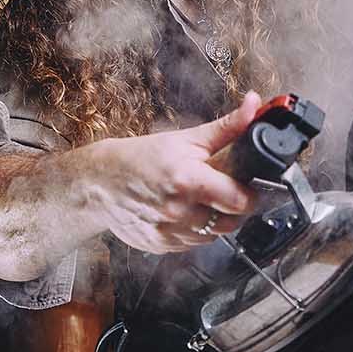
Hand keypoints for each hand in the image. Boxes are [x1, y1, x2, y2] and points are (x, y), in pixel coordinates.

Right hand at [85, 92, 263, 253]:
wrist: (100, 182)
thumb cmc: (140, 157)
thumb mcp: (185, 139)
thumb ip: (226, 128)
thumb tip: (253, 105)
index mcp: (189, 180)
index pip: (240, 201)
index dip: (249, 195)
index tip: (247, 188)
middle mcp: (180, 210)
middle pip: (231, 223)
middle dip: (233, 209)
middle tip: (223, 193)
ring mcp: (169, 232)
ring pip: (212, 236)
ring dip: (213, 222)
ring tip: (199, 201)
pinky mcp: (160, 246)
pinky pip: (191, 245)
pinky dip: (193, 231)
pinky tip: (182, 213)